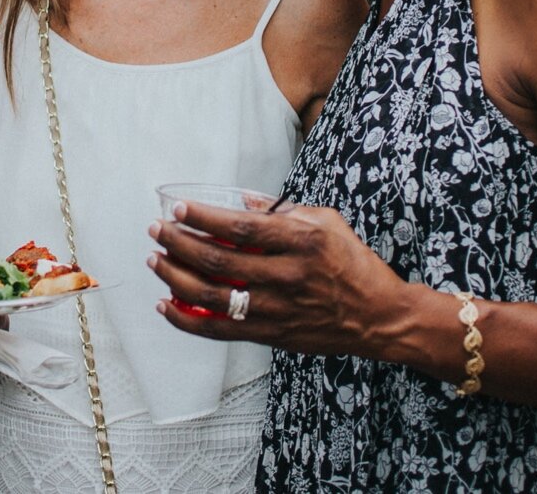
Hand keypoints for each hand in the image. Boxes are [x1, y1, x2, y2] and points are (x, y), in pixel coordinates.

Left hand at [148, 201, 409, 357]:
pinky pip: (219, 330)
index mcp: (300, 241)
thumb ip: (283, 212)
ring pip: (212, 296)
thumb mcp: (326, 222)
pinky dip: (188, 320)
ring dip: (176, 277)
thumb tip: (244, 202)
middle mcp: (286, 275)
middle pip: (218, 260)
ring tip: (156, 261)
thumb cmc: (354, 263)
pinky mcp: (271, 334)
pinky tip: (167, 304)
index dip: (204, 217)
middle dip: (179, 243)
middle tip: (156, 231)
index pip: (240, 228)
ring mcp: (277, 309)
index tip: (178, 209)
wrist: (380, 317)